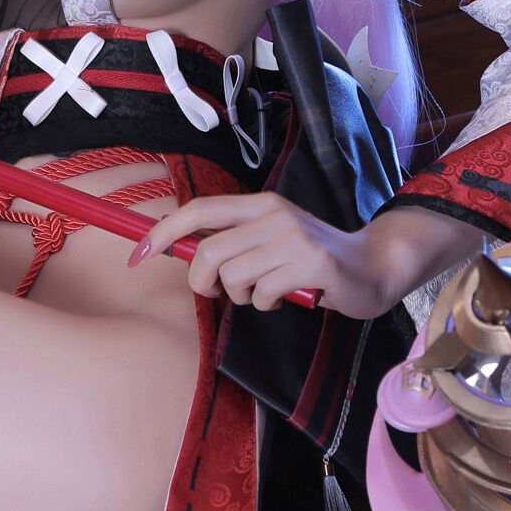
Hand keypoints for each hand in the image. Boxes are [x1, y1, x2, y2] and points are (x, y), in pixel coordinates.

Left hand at [144, 192, 399, 319]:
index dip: (162, 232)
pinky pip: (264, 294)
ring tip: (265, 292)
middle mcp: (275, 215)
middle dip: (202, 281)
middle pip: (207, 251)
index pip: (199, 209)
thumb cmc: (312, 258)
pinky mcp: (312, 265)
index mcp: (260, 205)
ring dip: (242, 296)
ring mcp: (294, 239)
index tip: (137, 254)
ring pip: (233, 277)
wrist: (373, 266)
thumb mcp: (271, 238)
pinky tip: (287, 298)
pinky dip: (267, 304)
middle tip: (219, 292)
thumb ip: (232, 240)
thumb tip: (177, 249)